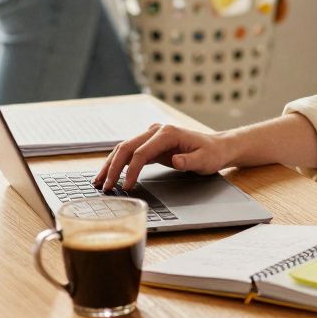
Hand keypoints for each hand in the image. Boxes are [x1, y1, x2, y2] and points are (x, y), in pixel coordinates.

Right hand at [94, 123, 235, 190]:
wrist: (217, 147)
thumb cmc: (212, 154)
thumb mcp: (205, 160)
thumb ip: (190, 161)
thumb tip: (176, 161)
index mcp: (167, 133)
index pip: (141, 152)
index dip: (131, 170)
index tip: (126, 186)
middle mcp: (156, 131)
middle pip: (126, 147)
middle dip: (113, 167)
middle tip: (104, 185)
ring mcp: (152, 136)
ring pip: (124, 148)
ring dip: (110, 164)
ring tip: (99, 181)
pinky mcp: (151, 144)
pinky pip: (130, 152)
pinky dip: (118, 163)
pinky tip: (110, 175)